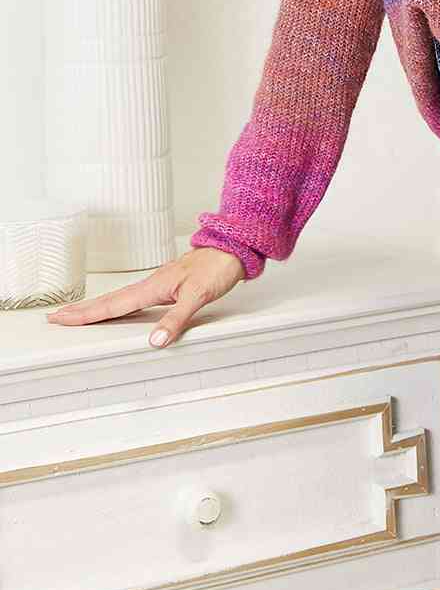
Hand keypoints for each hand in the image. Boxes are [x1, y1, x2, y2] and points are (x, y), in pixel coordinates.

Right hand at [44, 247, 246, 348]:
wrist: (233, 248)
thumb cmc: (217, 267)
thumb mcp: (198, 295)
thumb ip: (176, 319)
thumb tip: (154, 341)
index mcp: (153, 287)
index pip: (113, 305)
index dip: (86, 314)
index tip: (61, 318)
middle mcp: (151, 285)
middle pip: (110, 301)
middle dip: (82, 311)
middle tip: (55, 317)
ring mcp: (158, 284)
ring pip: (120, 299)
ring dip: (97, 307)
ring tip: (76, 315)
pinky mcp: (167, 285)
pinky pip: (134, 298)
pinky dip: (118, 304)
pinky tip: (117, 309)